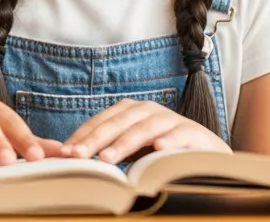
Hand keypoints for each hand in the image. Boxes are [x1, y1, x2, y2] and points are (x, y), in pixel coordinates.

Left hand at [61, 99, 231, 163]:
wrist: (204, 151)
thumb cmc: (160, 150)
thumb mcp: (132, 148)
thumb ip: (107, 150)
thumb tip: (69, 157)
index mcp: (130, 111)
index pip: (101, 121)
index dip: (82, 136)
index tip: (65, 153)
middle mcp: (147, 110)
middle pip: (117, 123)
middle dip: (95, 140)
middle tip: (77, 156)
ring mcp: (169, 120)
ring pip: (143, 129)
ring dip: (124, 144)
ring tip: (107, 159)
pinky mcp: (191, 132)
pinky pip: (177, 135)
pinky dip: (168, 141)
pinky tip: (158, 150)